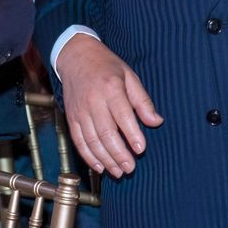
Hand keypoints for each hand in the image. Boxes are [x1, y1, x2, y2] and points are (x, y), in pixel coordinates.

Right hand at [58, 34, 161, 176]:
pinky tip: (100, 167)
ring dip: (105, 159)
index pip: (122, 115)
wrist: (75, 56)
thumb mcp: (129, 76)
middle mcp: (93, 100)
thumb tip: (156, 121)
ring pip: (91, 140)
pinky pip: (78, 141)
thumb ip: (142, 101)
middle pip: (105, 132)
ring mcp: (80, 110)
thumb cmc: (106, 66)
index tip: (141, 149)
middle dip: (118, 153)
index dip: (132, 134)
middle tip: (130, 168)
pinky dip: (88, 156)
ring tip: (118, 172)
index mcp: (111, 87)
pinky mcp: (71, 118)